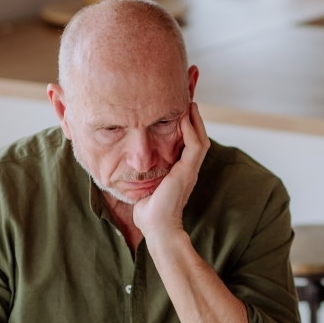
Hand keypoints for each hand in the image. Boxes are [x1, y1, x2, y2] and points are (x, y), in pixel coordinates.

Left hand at [132, 102, 208, 240]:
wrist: (156, 226)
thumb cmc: (147, 209)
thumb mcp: (142, 182)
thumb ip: (141, 168)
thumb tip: (123, 157)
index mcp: (180, 169)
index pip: (187, 140)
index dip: (185, 123)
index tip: (177, 105)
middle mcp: (188, 167)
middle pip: (198, 135)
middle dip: (194, 115)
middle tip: (189, 95)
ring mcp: (190, 169)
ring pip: (200, 137)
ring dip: (195, 118)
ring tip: (189, 100)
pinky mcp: (187, 172)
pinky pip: (195, 145)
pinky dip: (191, 129)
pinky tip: (184, 116)